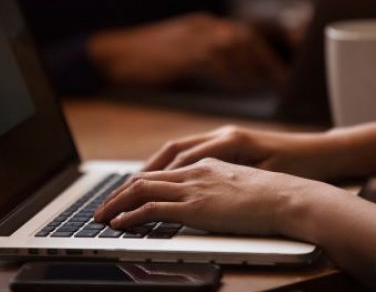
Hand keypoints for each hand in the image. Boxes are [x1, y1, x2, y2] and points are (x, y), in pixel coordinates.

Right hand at [87, 12, 286, 90]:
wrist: (114, 54)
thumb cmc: (146, 58)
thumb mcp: (180, 53)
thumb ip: (205, 59)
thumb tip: (231, 76)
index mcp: (203, 26)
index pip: (242, 35)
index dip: (263, 54)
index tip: (277, 72)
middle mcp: (202, 27)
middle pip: (245, 38)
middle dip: (266, 60)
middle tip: (281, 81)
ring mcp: (193, 36)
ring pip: (234, 47)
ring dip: (252, 68)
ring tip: (266, 87)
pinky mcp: (183, 50)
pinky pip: (216, 62)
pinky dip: (230, 76)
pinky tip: (240, 89)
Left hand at [94, 158, 317, 234]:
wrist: (286, 195)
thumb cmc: (268, 191)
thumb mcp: (237, 181)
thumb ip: (216, 184)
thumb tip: (206, 196)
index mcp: (204, 163)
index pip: (161, 170)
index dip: (139, 182)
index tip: (125, 194)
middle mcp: (193, 171)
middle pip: (145, 177)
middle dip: (120, 193)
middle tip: (103, 206)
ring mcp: (193, 187)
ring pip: (143, 190)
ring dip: (118, 203)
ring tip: (102, 216)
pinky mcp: (195, 206)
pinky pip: (153, 208)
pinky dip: (132, 215)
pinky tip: (120, 224)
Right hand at [142, 125, 357, 180]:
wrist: (316, 154)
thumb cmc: (294, 163)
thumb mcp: (262, 172)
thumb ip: (230, 176)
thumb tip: (198, 183)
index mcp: (230, 140)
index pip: (187, 156)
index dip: (163, 173)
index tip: (141, 188)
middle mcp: (222, 134)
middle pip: (177, 147)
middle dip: (152, 166)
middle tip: (130, 183)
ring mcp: (223, 136)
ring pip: (181, 146)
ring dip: (159, 162)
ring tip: (140, 179)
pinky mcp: (227, 142)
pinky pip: (192, 149)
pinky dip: (175, 161)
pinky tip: (167, 173)